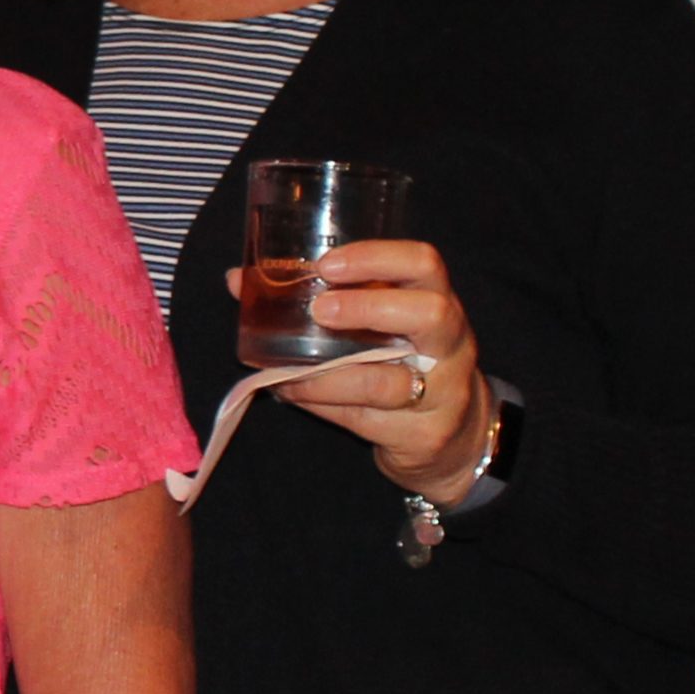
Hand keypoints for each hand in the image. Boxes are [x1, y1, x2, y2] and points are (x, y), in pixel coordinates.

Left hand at [238, 238, 493, 498]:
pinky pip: (365, 420)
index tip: (327, 264)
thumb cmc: (404, 363)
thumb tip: (238, 281)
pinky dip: (322, 406)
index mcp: (438, 300)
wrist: (456, 435)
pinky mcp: (422, 434)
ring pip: (388, 383)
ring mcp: (444, 392)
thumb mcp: (381, 326)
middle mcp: (451, 342)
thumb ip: (325, 298)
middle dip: (368, 309)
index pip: (423, 264)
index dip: (377, 259)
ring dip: (327, 377)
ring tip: (286, 372)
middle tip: (319, 311)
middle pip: (429, 315)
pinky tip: (294, 394)